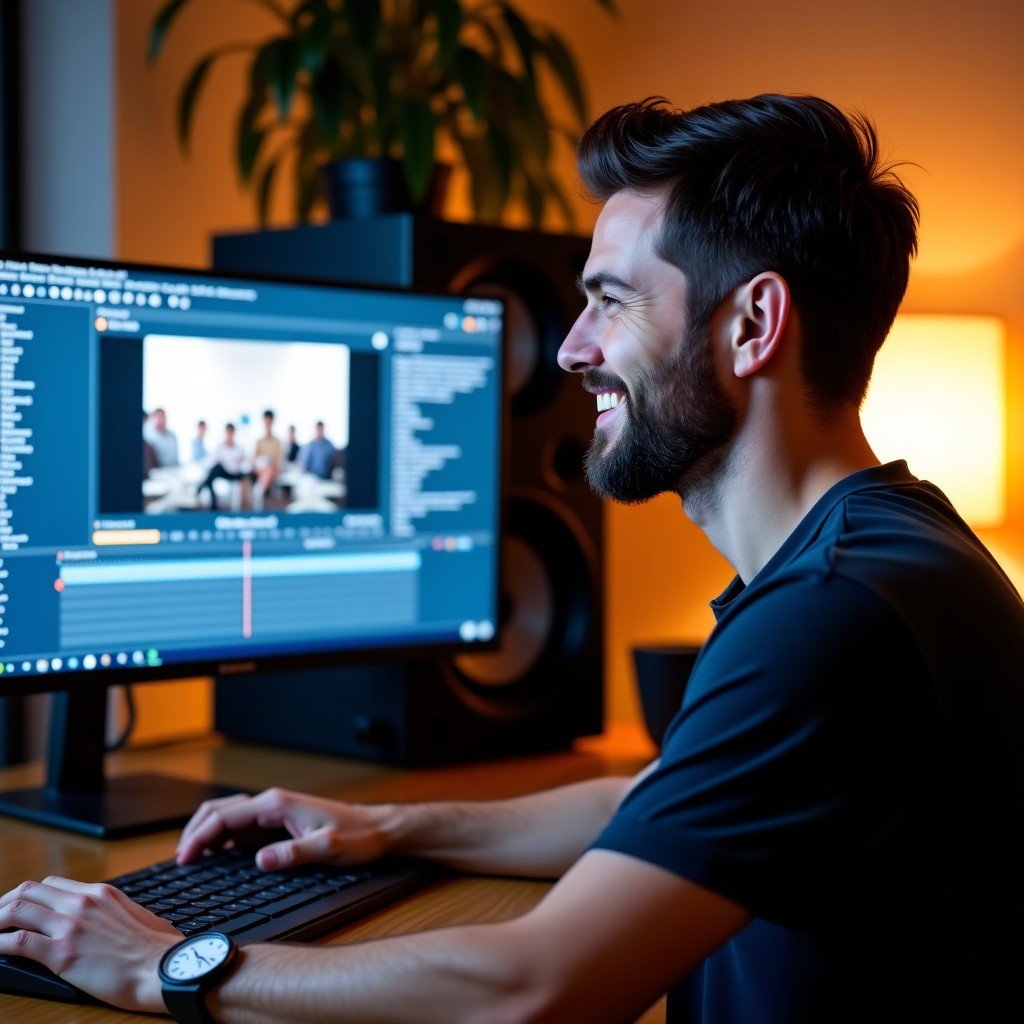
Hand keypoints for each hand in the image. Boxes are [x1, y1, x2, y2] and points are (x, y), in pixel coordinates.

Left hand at [0, 877, 181, 1011]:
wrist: (161, 968)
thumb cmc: (156, 949)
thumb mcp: (136, 917)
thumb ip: (114, 913)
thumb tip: (108, 923)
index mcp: (101, 893)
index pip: (52, 883)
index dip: (31, 896)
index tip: (22, 909)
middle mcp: (82, 903)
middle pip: (29, 890)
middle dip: (5, 904)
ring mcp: (71, 926)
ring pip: (17, 910)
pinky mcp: (62, 953)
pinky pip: (18, 943)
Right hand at [176, 786, 392, 869]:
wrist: (377, 829)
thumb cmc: (357, 835)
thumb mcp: (328, 847)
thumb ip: (294, 853)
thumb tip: (260, 860)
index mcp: (277, 804)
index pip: (226, 816)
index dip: (201, 836)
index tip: (185, 858)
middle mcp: (272, 804)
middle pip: (221, 811)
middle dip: (196, 831)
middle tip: (181, 859)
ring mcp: (274, 814)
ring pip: (229, 818)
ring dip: (207, 834)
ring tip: (192, 859)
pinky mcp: (278, 825)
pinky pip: (242, 830)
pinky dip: (223, 840)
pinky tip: (217, 857)